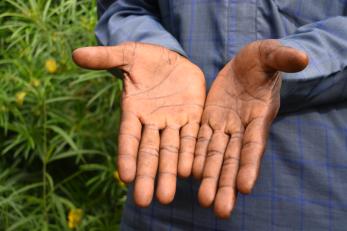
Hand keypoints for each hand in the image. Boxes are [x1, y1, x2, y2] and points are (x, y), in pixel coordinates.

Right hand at [72, 42, 205, 206]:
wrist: (172, 60)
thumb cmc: (145, 59)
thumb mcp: (127, 55)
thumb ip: (105, 58)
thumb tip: (75, 55)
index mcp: (134, 110)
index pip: (128, 137)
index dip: (127, 155)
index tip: (125, 177)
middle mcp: (153, 122)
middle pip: (149, 152)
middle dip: (147, 175)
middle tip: (144, 201)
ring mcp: (174, 121)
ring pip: (172, 150)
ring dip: (170, 172)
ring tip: (167, 196)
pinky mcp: (193, 116)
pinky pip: (193, 137)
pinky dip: (191, 154)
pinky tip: (192, 172)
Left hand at [192, 40, 307, 217]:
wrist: (242, 64)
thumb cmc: (260, 60)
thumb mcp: (269, 54)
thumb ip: (282, 58)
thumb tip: (302, 58)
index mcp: (259, 115)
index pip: (254, 144)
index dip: (250, 164)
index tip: (245, 188)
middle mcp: (241, 127)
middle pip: (234, 159)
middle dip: (227, 183)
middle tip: (220, 210)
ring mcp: (224, 126)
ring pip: (215, 155)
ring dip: (210, 178)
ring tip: (204, 200)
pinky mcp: (208, 120)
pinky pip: (200, 141)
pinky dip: (196, 157)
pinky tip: (188, 174)